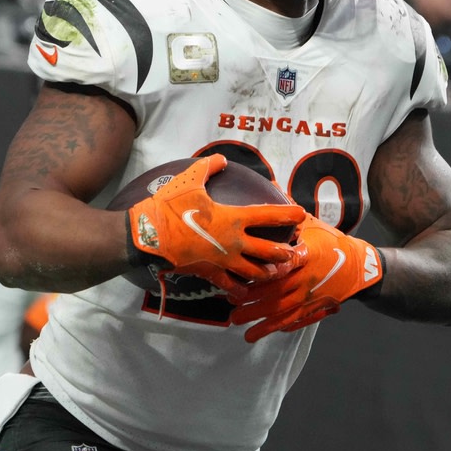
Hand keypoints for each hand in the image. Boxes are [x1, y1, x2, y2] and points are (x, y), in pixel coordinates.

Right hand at [126, 154, 306, 299]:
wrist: (148, 236)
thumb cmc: (170, 207)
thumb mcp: (189, 181)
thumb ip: (208, 167)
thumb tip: (221, 159)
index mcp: (233, 218)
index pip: (268, 216)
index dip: (288, 215)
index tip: (301, 214)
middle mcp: (234, 242)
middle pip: (270, 251)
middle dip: (286, 252)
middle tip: (295, 251)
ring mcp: (224, 261)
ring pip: (256, 272)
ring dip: (269, 273)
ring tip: (277, 272)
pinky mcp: (211, 273)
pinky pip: (230, 285)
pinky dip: (240, 289)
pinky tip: (245, 291)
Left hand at [230, 215, 383, 342]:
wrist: (359, 266)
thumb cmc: (332, 243)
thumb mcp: (312, 225)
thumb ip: (289, 218)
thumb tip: (270, 190)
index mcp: (307, 255)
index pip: (287, 261)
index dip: (268, 267)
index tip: (246, 271)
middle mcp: (307, 278)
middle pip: (277, 291)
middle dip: (252, 299)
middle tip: (230, 302)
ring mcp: (309, 296)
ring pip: (281, 311)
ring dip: (258, 318)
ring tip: (238, 322)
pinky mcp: (312, 308)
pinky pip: (292, 321)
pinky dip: (275, 327)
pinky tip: (259, 332)